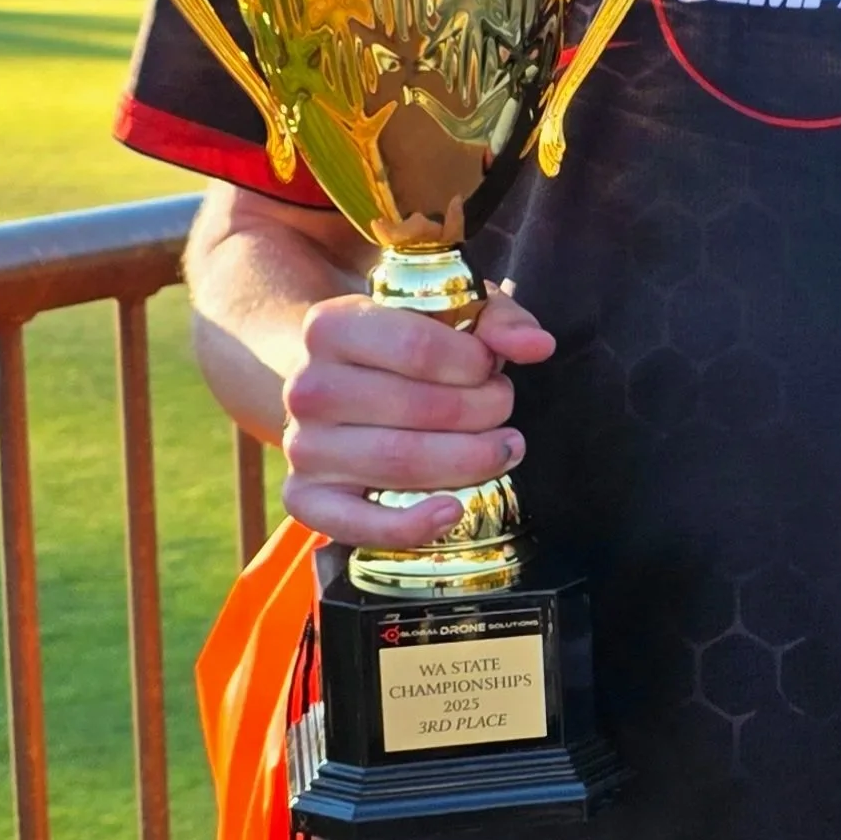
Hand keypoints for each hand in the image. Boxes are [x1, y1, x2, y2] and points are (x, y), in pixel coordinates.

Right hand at [277, 286, 555, 548]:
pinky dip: (411, 525)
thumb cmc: (399, 347)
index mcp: (331, 326)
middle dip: (482, 410)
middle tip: (503, 408)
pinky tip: (451, 511)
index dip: (473, 362)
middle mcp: (307, 386)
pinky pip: (357, 524)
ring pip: (400, 463)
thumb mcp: (446, 314)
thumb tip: (538, 346)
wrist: (333, 385)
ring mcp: (302, 446)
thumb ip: (497, 319)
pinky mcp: (305, 498)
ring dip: (468, 460)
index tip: (492, 366)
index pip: (416, 346)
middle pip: (418, 408)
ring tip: (500, 448)